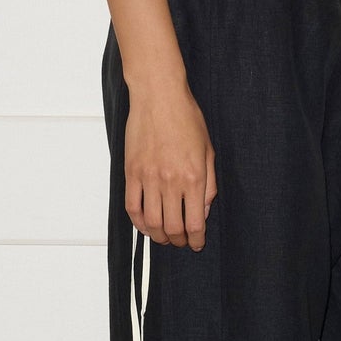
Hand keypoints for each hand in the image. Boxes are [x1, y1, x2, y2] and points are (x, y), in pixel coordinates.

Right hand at [124, 81, 215, 249]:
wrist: (159, 96)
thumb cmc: (187, 118)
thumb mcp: (208, 150)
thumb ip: (209, 184)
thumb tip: (203, 211)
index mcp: (194, 177)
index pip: (194, 222)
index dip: (196, 240)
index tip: (197, 243)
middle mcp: (170, 181)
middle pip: (173, 227)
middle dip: (178, 241)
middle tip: (181, 242)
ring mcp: (148, 178)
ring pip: (151, 222)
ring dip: (159, 236)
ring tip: (165, 237)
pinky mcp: (131, 172)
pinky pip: (132, 207)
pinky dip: (138, 222)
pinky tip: (146, 225)